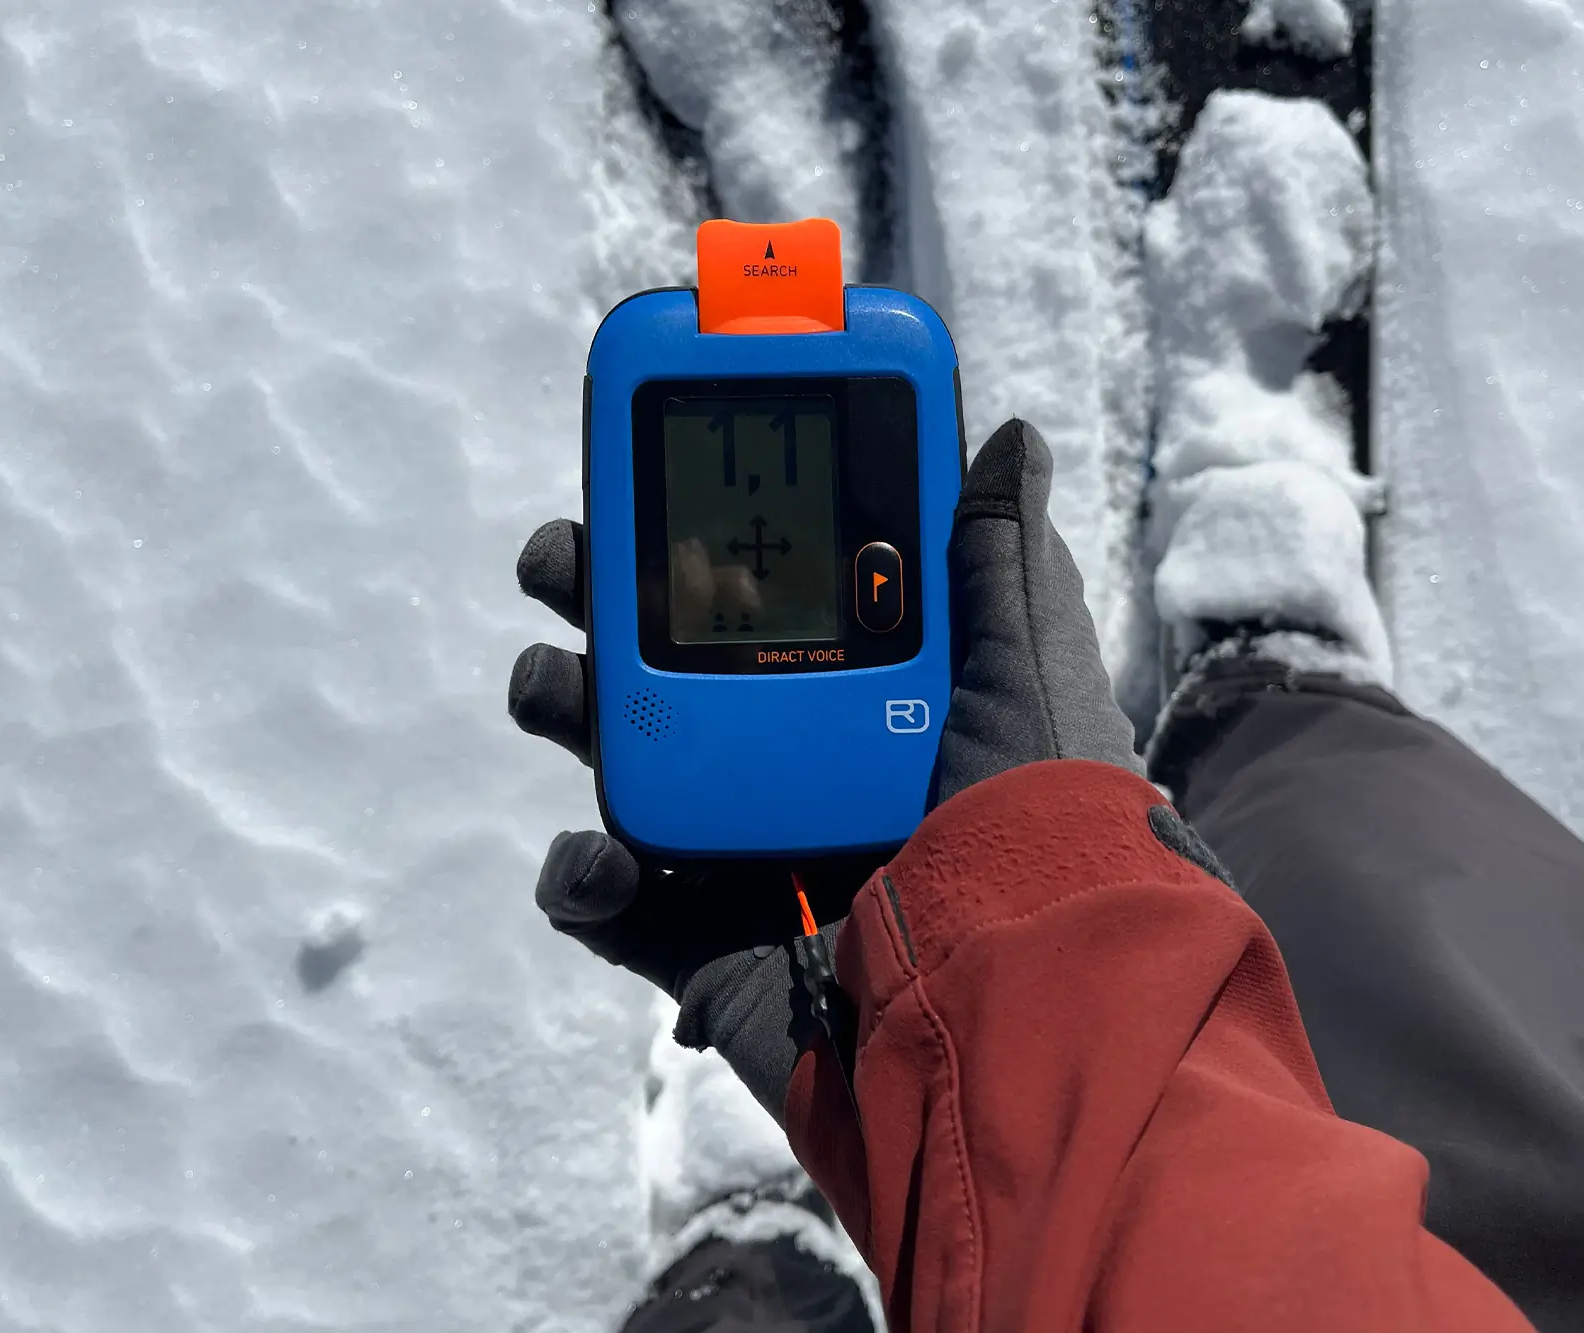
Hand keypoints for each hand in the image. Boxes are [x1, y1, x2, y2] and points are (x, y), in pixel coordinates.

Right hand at [509, 418, 1141, 1119]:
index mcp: (876, 702)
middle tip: (561, 560)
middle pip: (675, 666)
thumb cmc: (1037, 827)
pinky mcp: (703, 947)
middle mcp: (805, 770)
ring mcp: (748, 857)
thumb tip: (1009, 439)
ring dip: (568, 709)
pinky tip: (604, 855)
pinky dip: (580, 875)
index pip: (773, 596)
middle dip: (603, 602)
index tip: (659, 476)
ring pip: (626, 765)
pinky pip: (607, 902)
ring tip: (547, 687)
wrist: (1012, 1005)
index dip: (707, 536)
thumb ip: (1001, 561)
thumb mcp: (1029, 677)